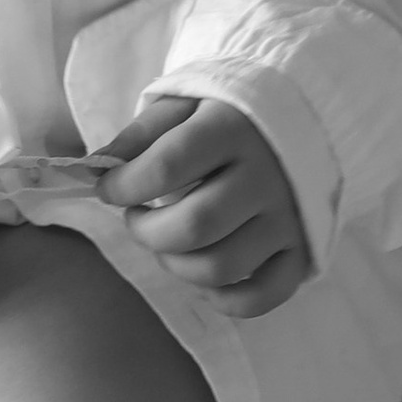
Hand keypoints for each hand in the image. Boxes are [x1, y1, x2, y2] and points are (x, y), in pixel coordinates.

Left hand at [98, 95, 308, 317]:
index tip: (107, 188)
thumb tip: (97, 167)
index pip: (167, 166)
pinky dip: (223, 298)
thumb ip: (141, 133)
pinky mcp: (301, 251)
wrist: (303, 117)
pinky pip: (260, 297)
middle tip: (136, 217)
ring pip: (220, 267)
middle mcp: (266, 175)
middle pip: (194, 226)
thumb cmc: (230, 114)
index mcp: (233, 128)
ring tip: (166, 241)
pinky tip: (203, 272)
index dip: (124, 185)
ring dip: (176, 265)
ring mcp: (288, 218)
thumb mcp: (186, 103)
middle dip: (146, 231)